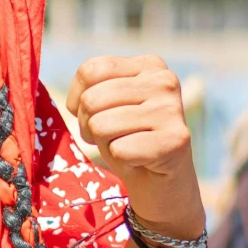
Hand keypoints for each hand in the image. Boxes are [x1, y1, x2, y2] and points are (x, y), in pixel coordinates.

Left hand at [65, 54, 204, 237]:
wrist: (161, 183)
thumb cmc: (127, 139)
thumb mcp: (106, 105)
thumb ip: (91, 88)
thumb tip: (72, 100)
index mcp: (149, 64)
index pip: (90, 70)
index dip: (79, 101)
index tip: (97, 116)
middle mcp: (165, 80)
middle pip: (91, 100)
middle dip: (89, 126)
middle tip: (113, 138)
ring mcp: (172, 109)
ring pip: (101, 125)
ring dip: (105, 144)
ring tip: (126, 146)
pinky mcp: (176, 140)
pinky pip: (118, 149)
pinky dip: (121, 160)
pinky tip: (140, 160)